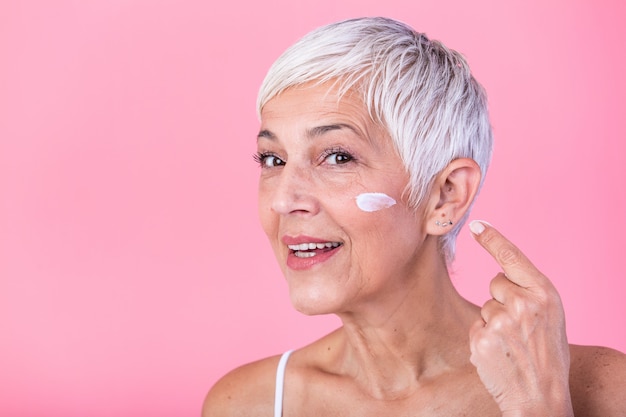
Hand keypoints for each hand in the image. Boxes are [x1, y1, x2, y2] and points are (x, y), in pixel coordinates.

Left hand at [468, 221, 573, 416]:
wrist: (542, 399)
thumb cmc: (548, 356)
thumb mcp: (551, 318)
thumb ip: (530, 294)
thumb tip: (500, 275)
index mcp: (545, 294)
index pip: (512, 257)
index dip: (493, 239)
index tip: (476, 225)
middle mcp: (523, 303)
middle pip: (495, 283)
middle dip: (502, 300)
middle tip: (520, 328)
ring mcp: (500, 321)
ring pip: (485, 307)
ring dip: (493, 323)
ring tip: (512, 345)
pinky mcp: (482, 339)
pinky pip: (475, 327)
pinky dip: (483, 339)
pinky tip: (500, 354)